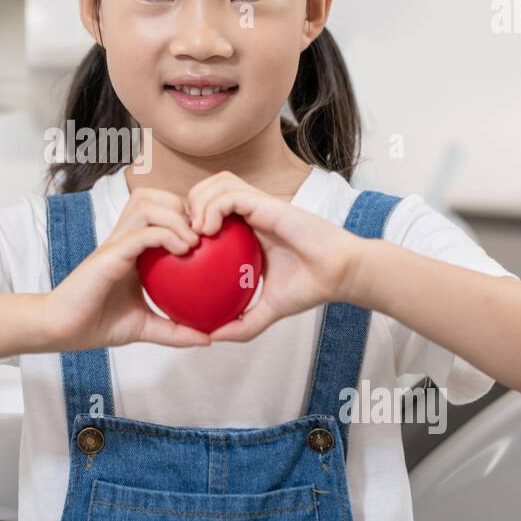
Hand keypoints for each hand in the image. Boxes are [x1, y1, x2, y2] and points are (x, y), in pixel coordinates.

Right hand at [41, 185, 213, 350]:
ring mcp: (115, 242)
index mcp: (131, 248)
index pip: (159, 210)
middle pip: (153, 195)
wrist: (62, 330)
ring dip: (176, 216)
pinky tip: (184, 250)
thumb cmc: (97, 324)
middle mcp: (123, 238)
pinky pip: (142, 232)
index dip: (185, 215)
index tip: (207, 238)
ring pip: (146, 203)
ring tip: (194, 241)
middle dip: (182, 205)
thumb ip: (175, 330)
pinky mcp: (109, 254)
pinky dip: (166, 234)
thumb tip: (208, 339)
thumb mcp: (145, 327)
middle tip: (202, 234)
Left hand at [185, 170, 363, 342]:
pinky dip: (213, 207)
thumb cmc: (309, 287)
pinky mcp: (268, 203)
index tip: (181, 248)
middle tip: (184, 236)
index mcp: (249, 231)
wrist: (338, 275)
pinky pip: (231, 194)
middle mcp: (252, 213)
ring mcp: (260, 205)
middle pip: (208, 189)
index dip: (190, 220)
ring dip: (198, 202)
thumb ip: (243, 324)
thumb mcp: (268, 310)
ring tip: (194, 232)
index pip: (210, 210)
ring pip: (218, 183)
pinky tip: (207, 230)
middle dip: (188, 204)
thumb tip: (214, 337)